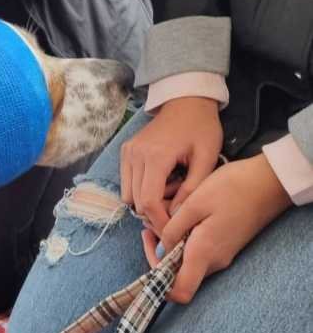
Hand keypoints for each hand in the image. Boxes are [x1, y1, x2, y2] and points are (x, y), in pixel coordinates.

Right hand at [120, 97, 223, 235]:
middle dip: (155, 213)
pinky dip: (140, 190)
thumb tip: (179, 217)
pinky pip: (127, 182)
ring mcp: (127, 152)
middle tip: (177, 210)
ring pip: (128, 195)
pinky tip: (161, 182)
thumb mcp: (207, 159)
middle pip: (136, 201)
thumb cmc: (201, 128)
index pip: (149, 201)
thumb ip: (192, 190)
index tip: (174, 231)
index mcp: (155, 156)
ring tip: (170, 192)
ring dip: (147, 202)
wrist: (186, 101)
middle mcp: (135, 155)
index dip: (160, 221)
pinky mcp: (125, 152)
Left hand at [142, 154, 291, 302]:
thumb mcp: (195, 203)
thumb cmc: (232, 188)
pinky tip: (180, 217)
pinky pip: (198, 251)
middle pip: (179, 276)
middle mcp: (214, 261)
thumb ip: (173, 229)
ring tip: (163, 217)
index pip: (180, 292)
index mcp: (204, 253)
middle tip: (150, 227)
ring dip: (170, 245)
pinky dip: (183, 239)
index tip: (150, 249)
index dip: (159, 283)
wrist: (269, 182)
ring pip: (187, 262)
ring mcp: (222, 254)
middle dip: (159, 254)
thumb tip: (160, 249)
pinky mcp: (226, 245)